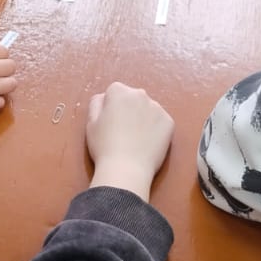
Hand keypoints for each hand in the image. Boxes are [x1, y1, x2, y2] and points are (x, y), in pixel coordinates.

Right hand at [86, 82, 173, 200]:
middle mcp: (141, 95)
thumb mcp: (91, 123)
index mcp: (120, 92)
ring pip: (147, 109)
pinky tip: (146, 143)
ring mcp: (157, 108)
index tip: (110, 122)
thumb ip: (96, 103)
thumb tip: (104, 97)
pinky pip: (160, 121)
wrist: (126, 169)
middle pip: (133, 98)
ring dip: (142, 118)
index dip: (111, 107)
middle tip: (122, 131)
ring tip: (135, 139)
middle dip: (128, 109)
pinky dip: (155, 129)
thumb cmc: (104, 146)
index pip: (114, 91)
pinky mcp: (169, 122)